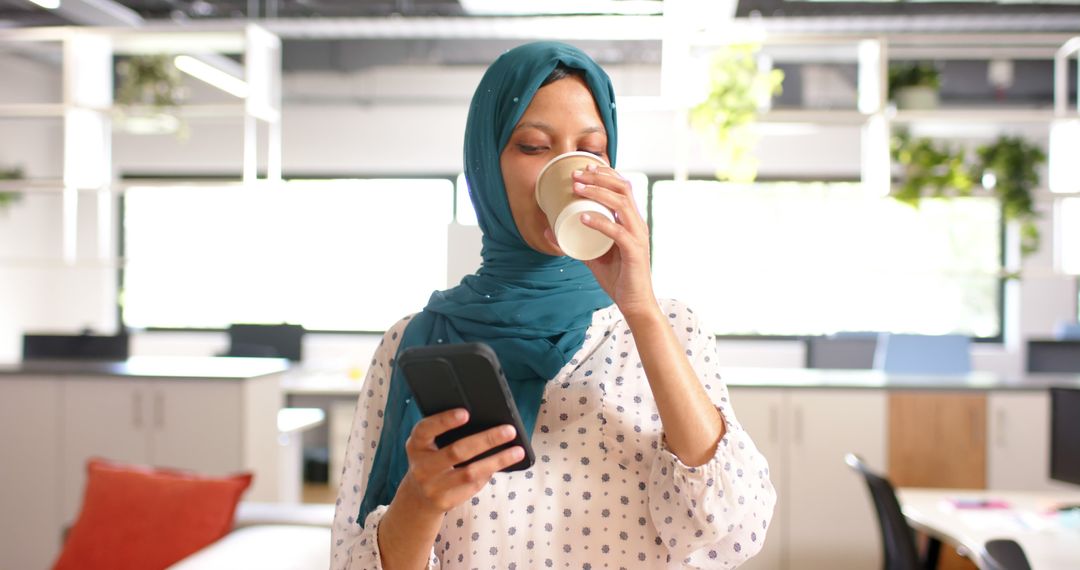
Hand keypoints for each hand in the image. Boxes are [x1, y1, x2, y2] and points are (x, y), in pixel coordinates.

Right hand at [394, 408, 523, 517]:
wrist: (418, 498)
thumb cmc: (431, 460)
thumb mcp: (428, 445)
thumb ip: (445, 434)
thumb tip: (487, 422)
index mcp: (416, 445)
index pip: (426, 429)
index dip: (444, 421)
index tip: (466, 413)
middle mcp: (421, 466)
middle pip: (456, 452)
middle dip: (486, 440)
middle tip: (509, 431)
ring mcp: (432, 487)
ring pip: (470, 473)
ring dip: (497, 461)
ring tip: (517, 451)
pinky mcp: (445, 502)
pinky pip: (473, 486)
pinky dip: (489, 472)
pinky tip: (501, 464)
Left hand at [545, 163, 657, 319]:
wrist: (634, 303)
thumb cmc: (617, 277)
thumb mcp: (592, 255)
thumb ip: (574, 242)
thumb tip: (548, 230)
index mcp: (631, 221)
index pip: (623, 187)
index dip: (605, 173)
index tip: (584, 167)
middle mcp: (637, 224)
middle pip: (623, 189)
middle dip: (598, 177)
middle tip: (575, 175)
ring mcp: (638, 236)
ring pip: (621, 204)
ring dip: (597, 192)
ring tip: (577, 188)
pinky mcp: (634, 251)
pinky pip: (617, 231)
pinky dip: (599, 221)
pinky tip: (583, 216)